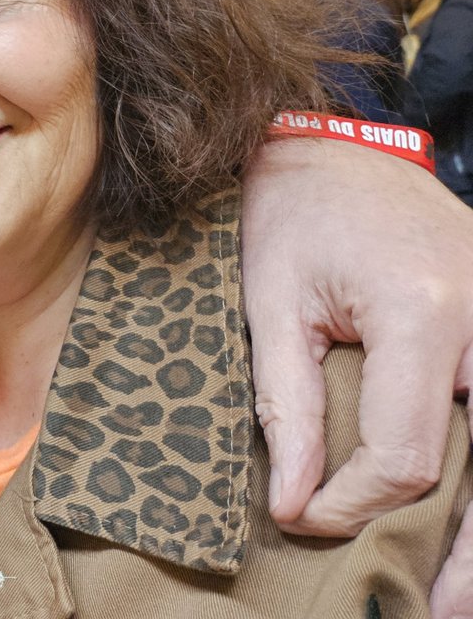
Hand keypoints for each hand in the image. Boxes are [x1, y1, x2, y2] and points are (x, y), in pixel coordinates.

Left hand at [239, 136, 472, 615]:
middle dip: (471, 552)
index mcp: (422, 311)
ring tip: (466, 590)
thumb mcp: (270, 302)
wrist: (335, 149)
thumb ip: (288, 405)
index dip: (355, 502)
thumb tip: (296, 502)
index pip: (405, 452)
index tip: (303, 520)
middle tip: (440, 613)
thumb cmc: (292, 216)